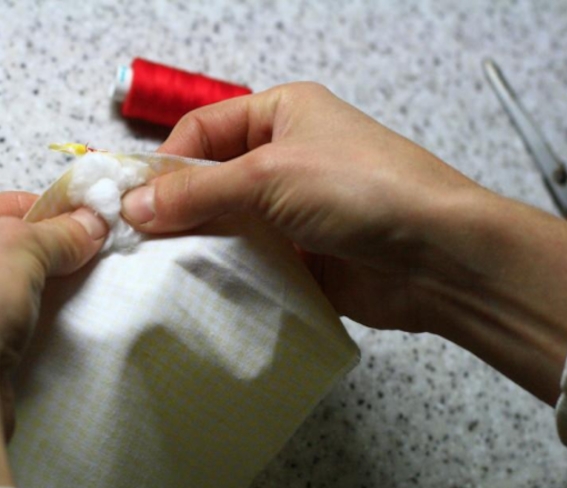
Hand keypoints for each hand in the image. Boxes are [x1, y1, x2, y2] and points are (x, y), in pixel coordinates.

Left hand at [0, 192, 106, 487]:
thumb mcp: (24, 246)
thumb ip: (62, 232)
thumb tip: (93, 224)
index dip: (48, 209)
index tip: (86, 221)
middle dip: (41, 252)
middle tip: (83, 258)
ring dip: (28, 289)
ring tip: (68, 292)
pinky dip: (12, 321)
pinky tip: (38, 327)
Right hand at [122, 82, 566, 403]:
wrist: (435, 257)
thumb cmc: (359, 190)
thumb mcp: (269, 175)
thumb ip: (198, 192)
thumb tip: (133, 208)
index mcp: (281, 114)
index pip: (202, 130)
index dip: (165, 162)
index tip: (131, 202)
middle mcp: (284, 159)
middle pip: (210, 181)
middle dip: (176, 210)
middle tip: (135, 245)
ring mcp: (293, 212)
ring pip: (227, 226)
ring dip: (198, 246)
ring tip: (157, 273)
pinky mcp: (301, 258)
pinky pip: (250, 263)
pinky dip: (226, 276)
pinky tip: (197, 293)